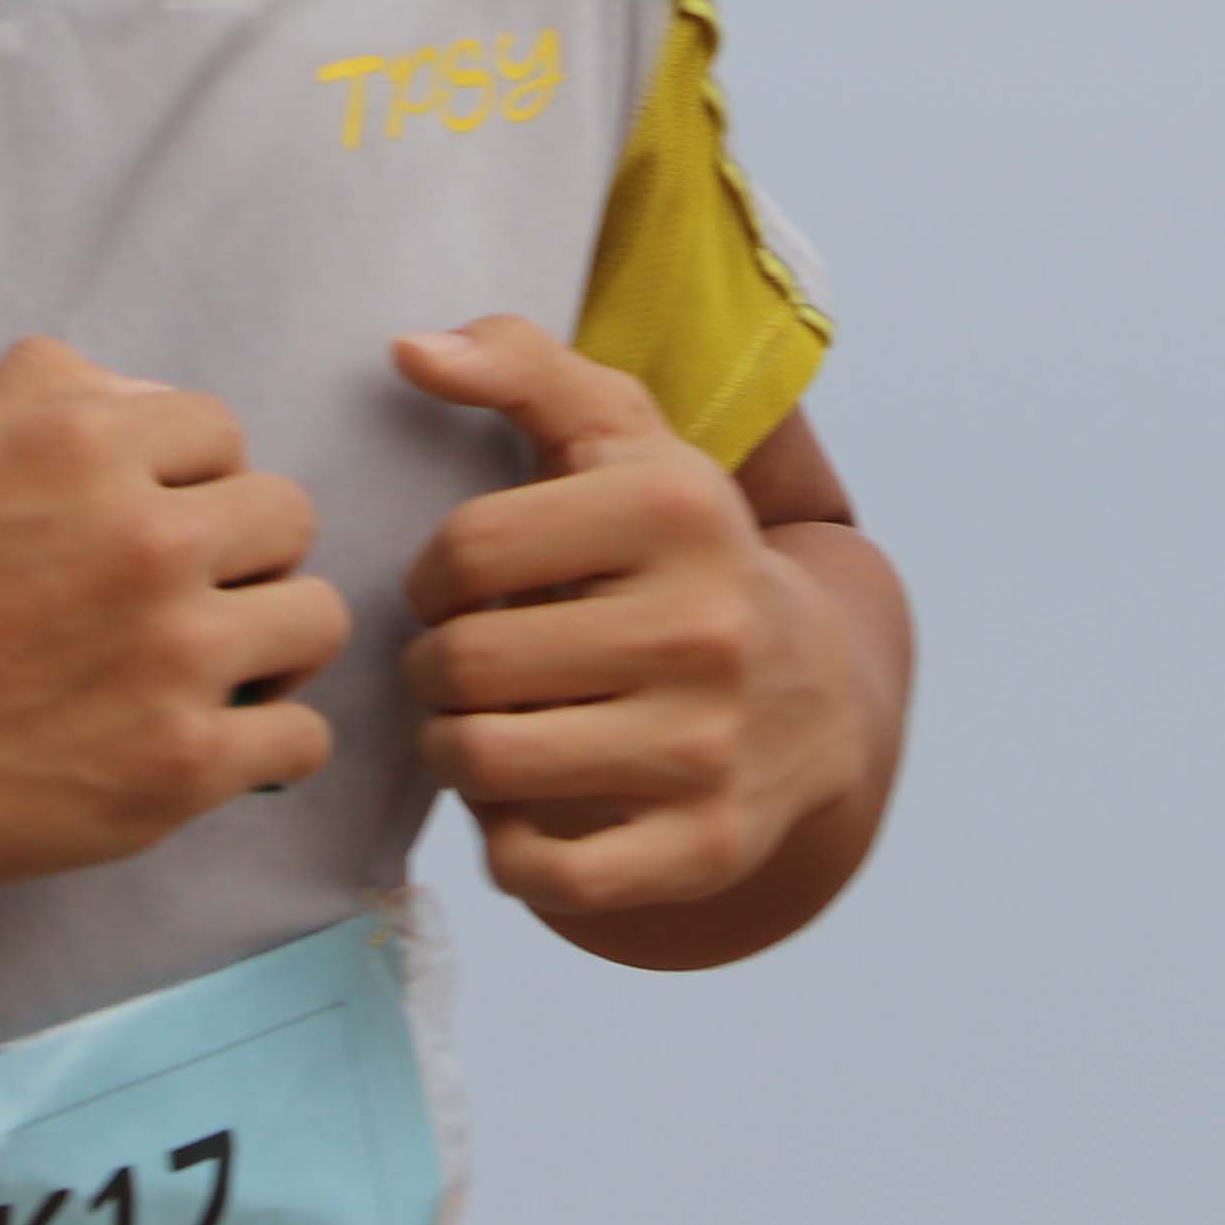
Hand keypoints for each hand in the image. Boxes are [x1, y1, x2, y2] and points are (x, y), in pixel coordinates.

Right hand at [0, 337, 346, 900]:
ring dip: (274, 643)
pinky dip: (270, 743)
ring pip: (317, 619)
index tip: (143, 527)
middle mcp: (147, 542)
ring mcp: (172, 659)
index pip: (224, 432)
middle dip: (242, 554)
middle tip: (183, 597)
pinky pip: (304, 737)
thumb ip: (54, 384)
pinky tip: (212, 740)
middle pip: (290, 516)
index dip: (188, 480)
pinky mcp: (181, 768)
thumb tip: (151, 396)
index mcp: (89, 448)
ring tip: (213, 667)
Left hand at [393, 315, 862, 922]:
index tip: (461, 587)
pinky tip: (524, 809)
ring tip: (478, 729)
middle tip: (459, 669)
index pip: (468, 549)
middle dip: (435, 670)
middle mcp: (703, 624)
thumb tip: (405, 350)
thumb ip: (518, 366)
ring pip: (484, 765)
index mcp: (676, 508)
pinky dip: (507, 850)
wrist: (819, 695)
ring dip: (454, 754)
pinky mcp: (706, 846)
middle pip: (466, 663)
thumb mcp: (623, 436)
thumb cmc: (678, 551)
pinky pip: (543, 873)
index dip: (435, 576)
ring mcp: (708, 744)